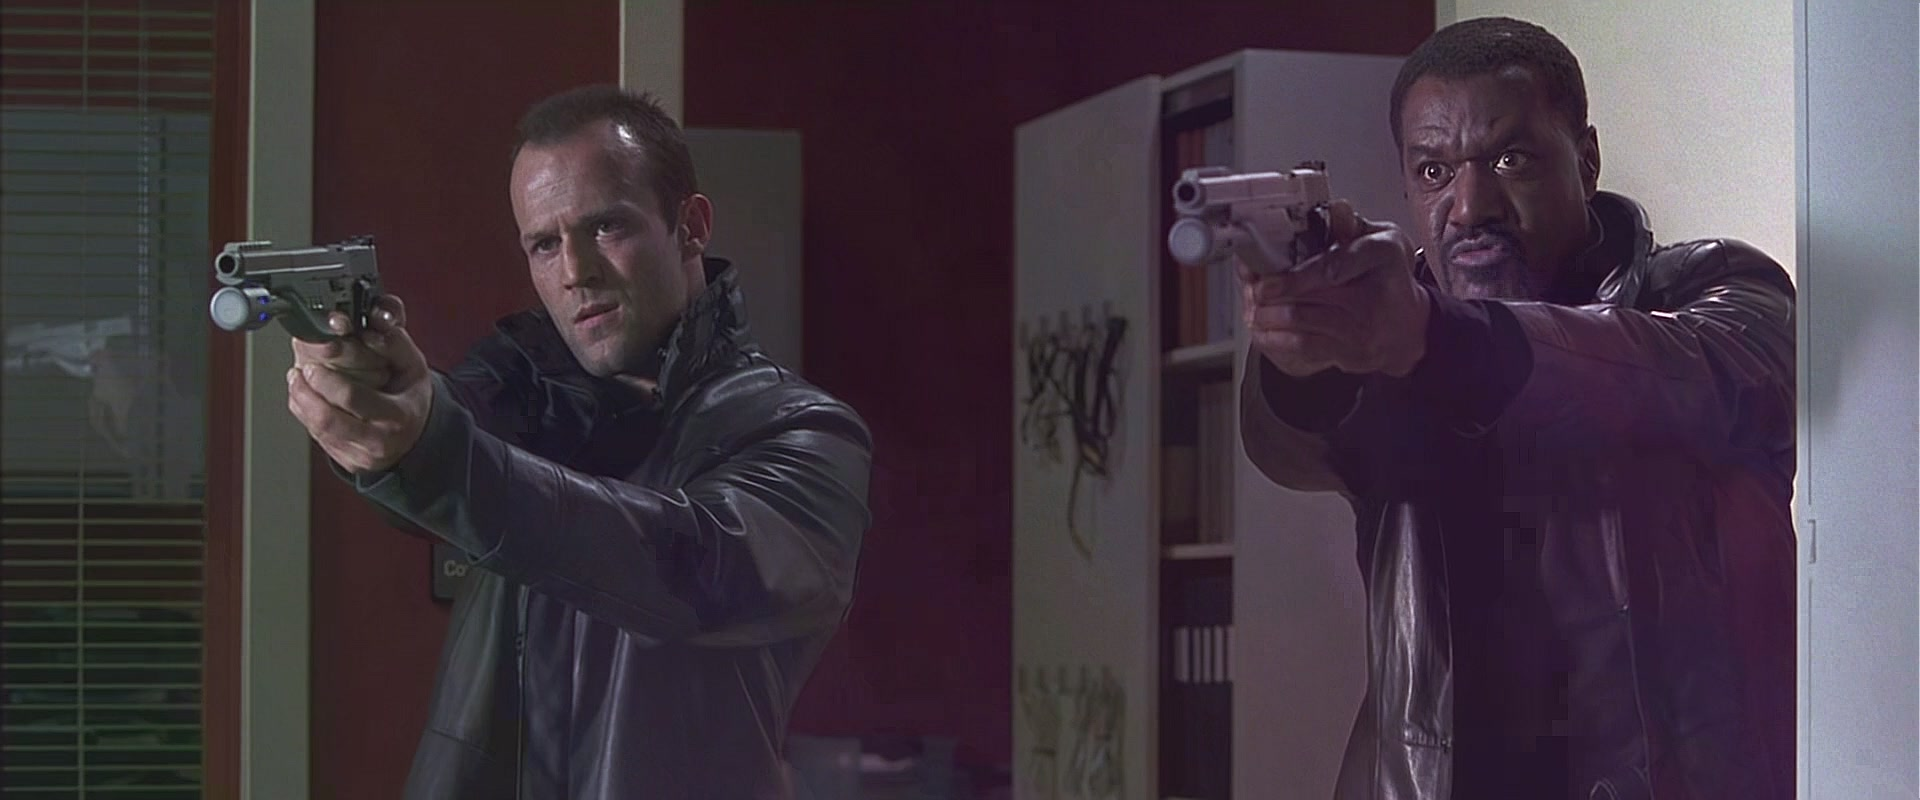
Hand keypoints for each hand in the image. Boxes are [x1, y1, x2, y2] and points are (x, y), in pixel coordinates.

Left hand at [287, 295, 433, 472]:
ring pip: (315, 428)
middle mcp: (377, 440)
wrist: (416, 437)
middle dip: (305, 390)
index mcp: (397, 416)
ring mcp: (358, 454)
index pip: (353, 398)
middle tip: (301, 369)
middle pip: (326, 418)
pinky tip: (305, 395)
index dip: (328, 379)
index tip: (315, 364)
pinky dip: (305, 411)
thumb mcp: (414, 366)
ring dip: (300, 399)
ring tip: (296, 378)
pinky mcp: (344, 459)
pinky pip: (315, 435)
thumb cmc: (410, 397)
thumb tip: (371, 324)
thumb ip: (395, 342)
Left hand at [1239, 201, 1431, 378]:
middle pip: (1312, 296)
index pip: (1335, 266)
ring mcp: (1362, 328)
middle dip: (1273, 295)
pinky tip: (1264, 331)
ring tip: (1253, 309)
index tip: (1267, 279)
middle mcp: (1374, 295)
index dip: (1296, 276)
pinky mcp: (1350, 353)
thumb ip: (1350, 225)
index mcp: (1382, 256)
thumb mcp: (1380, 240)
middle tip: (1251, 289)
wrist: (1410, 328)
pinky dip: (1278, 339)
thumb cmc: (1389, 277)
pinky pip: (1305, 348)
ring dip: (1270, 318)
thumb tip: (1335, 209)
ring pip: (1303, 323)